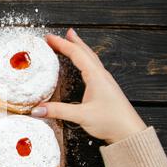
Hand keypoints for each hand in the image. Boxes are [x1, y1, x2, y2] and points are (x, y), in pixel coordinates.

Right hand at [31, 28, 146, 143]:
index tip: (49, 38)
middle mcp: (101, 75)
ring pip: (91, 58)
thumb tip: (36, 110)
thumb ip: (57, 111)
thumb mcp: (81, 116)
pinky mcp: (105, 88)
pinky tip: (83, 64)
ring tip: (72, 41)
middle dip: (71, 41)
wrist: (129, 132)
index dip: (61, 44)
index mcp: (96, 76)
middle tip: (60, 34)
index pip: (76, 54)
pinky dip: (85, 59)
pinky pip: (93, 67)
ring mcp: (105, 81)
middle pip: (85, 52)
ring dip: (80, 48)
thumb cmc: (111, 121)